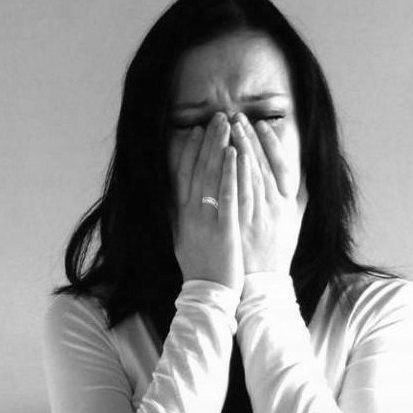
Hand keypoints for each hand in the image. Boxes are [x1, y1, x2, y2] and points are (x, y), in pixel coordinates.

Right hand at [172, 112, 241, 289]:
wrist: (208, 293)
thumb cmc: (199, 268)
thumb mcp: (182, 239)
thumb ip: (181, 217)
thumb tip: (177, 198)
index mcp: (182, 215)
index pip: (182, 176)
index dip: (188, 151)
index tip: (195, 131)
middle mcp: (191, 213)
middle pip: (198, 170)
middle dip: (207, 142)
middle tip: (216, 118)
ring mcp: (207, 220)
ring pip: (212, 177)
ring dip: (219, 148)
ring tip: (227, 126)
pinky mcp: (224, 228)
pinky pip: (227, 195)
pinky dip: (230, 173)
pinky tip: (235, 154)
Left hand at [231, 113, 306, 274]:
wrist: (260, 285)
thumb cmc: (276, 253)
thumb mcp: (293, 223)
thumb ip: (297, 197)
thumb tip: (301, 174)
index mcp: (285, 204)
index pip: (279, 165)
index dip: (270, 143)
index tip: (261, 124)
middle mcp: (272, 207)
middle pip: (260, 164)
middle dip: (248, 138)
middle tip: (237, 116)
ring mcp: (254, 215)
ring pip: (247, 174)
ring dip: (238, 148)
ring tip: (228, 126)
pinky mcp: (237, 224)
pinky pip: (235, 194)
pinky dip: (232, 172)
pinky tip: (226, 154)